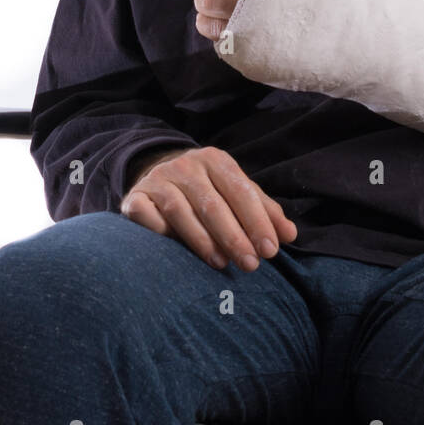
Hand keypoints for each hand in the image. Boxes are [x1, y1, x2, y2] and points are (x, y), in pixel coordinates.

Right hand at [120, 146, 296, 270]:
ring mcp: (157, 181)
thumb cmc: (207, 190)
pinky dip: (161, 233)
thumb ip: (263, 211)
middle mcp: (185, 166)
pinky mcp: (134, 198)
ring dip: (202, 240)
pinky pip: (146, 217)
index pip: (240, 190)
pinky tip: (177, 252)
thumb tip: (289, 235)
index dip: (257, 221)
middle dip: (234, 236)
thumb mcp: (235, 192)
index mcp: (215, 160)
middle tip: (251, 264)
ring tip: (221, 263)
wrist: (157, 175)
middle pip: (212, 203)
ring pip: (180, 211)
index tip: (271, 250)